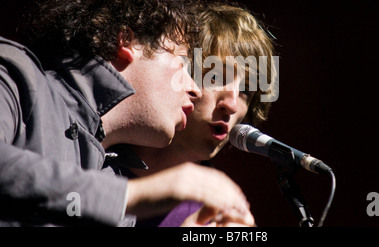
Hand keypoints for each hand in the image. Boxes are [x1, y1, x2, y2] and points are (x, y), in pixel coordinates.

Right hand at [125, 162, 253, 224]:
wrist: (131, 195)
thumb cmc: (152, 195)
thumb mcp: (175, 187)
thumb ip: (190, 188)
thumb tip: (202, 195)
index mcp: (189, 169)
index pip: (217, 177)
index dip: (231, 187)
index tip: (239, 198)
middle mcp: (190, 171)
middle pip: (220, 182)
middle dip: (235, 194)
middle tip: (245, 206)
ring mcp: (185, 180)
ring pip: (216, 189)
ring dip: (231, 201)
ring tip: (241, 211)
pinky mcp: (181, 190)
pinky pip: (206, 197)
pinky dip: (219, 204)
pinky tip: (227, 211)